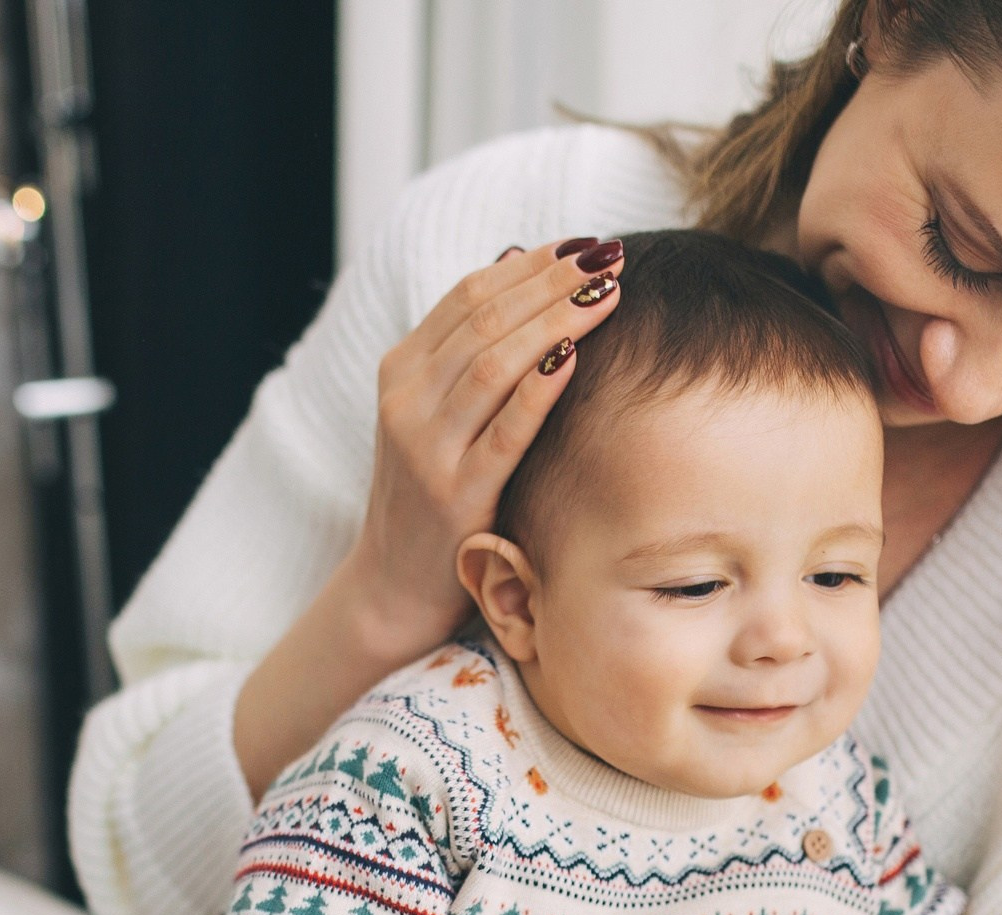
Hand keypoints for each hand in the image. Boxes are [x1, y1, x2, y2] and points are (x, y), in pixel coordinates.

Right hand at [340, 238, 629, 657]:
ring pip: (492, 363)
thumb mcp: (437, 415)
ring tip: (606, 293)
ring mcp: (428, 448)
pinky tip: (575, 358)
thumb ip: (470, 353)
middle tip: (608, 256)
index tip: (583, 243)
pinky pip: (504, 431)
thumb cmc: (432, 493)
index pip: (468, 295)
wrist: (393, 584)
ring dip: (555, 321)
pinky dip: (539, 389)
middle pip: (484, 318)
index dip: (529, 264)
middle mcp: (406, 401)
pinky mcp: (456, 495)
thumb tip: (521, 264)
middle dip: (551, 281)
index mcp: (401, 371)